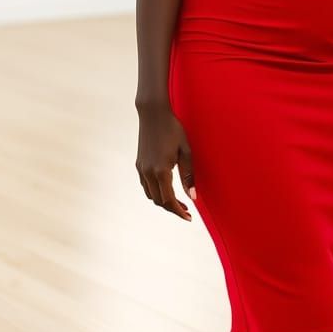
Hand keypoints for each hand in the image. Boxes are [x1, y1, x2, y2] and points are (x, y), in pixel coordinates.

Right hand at [135, 102, 195, 220]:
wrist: (153, 114)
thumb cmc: (173, 129)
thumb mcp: (186, 151)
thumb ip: (188, 175)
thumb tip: (193, 197)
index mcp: (161, 171)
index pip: (169, 200)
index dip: (179, 211)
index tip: (189, 217)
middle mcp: (148, 172)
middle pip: (159, 201)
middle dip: (172, 208)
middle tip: (186, 210)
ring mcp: (141, 169)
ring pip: (150, 195)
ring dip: (163, 201)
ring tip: (177, 201)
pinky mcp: (139, 164)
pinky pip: (146, 185)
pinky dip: (155, 192)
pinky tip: (165, 189)